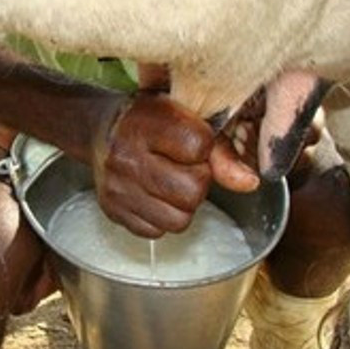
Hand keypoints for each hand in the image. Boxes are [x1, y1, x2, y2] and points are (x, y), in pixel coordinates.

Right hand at [91, 91, 213, 237]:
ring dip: (182, 204)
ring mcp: (117, 187)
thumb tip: (249, 182)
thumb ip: (220, 148)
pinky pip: (156, 232)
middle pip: (192, 190)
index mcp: (145, 123)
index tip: (191, 141)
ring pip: (178, 220)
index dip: (204, 147)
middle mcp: (126, 156)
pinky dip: (161, 217)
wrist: (100, 130)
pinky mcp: (112, 210)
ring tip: (171, 182)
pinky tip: (154, 194)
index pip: (199, 146)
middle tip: (183, 166)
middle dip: (197, 180)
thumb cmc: (148, 120)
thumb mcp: (183, 116)